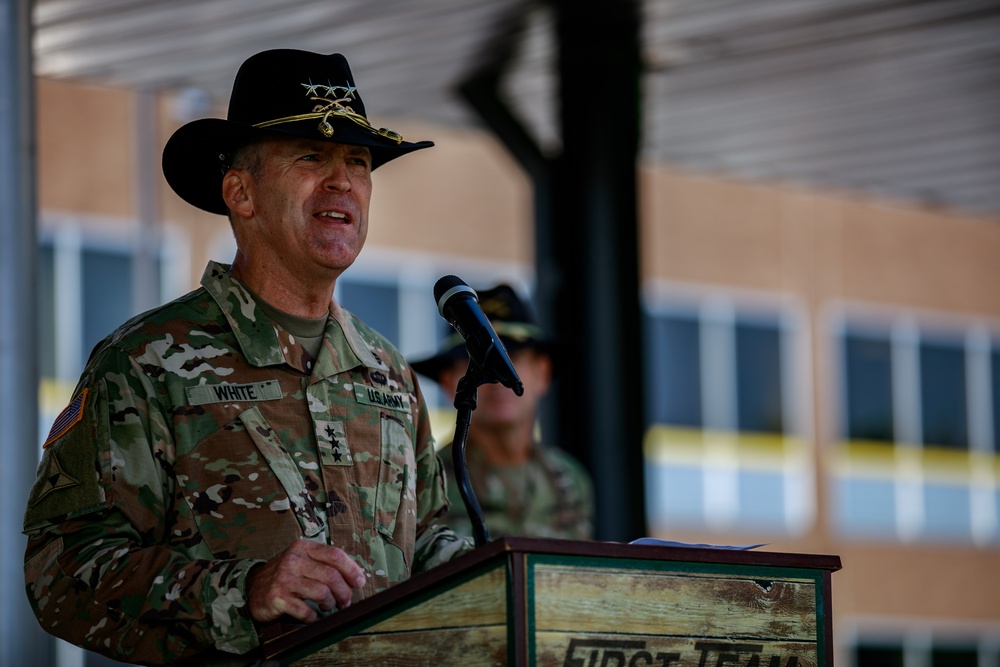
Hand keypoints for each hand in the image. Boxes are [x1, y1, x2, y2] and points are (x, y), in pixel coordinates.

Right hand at [246, 539, 366, 623]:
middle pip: (331, 576)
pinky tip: (312, 616)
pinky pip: (305, 611)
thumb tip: (356, 575)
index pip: (335, 555)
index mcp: (303, 547)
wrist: (252, 588)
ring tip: (328, 606)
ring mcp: (284, 579)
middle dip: (344, 592)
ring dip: (330, 604)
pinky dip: (313, 617)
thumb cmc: (285, 574)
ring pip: (322, 593)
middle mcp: (293, 560)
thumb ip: (325, 563)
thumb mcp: (302, 560)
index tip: (359, 582)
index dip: (352, 570)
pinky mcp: (277, 598)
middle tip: (345, 601)